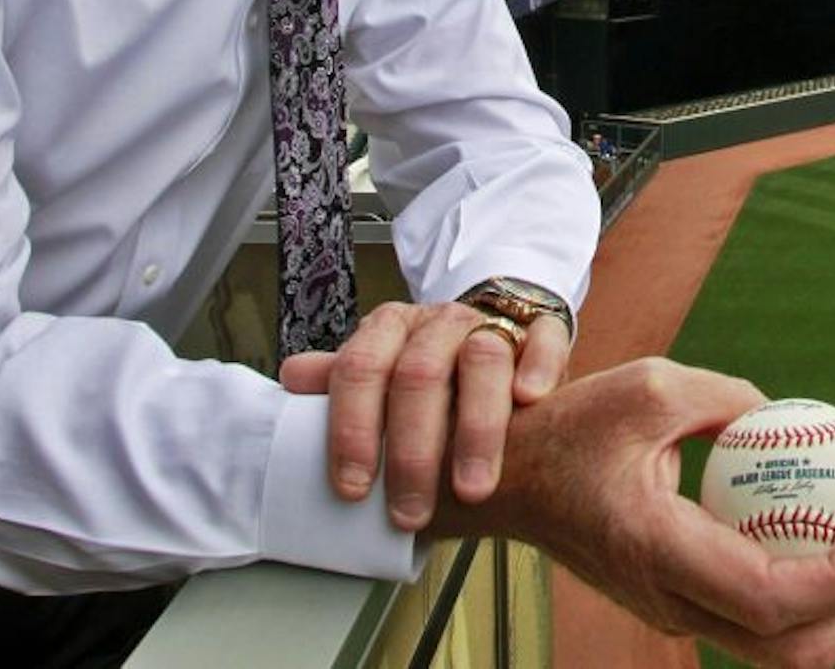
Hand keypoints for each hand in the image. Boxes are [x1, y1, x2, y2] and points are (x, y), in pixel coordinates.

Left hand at [277, 298, 570, 531]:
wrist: (496, 332)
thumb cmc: (433, 373)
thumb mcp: (383, 375)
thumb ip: (343, 382)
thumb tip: (291, 380)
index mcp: (390, 329)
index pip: (360, 369)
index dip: (352, 431)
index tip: (353, 490)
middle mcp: (439, 322)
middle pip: (419, 373)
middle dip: (412, 450)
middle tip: (410, 512)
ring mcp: (492, 322)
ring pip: (483, 358)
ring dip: (476, 428)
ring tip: (472, 487)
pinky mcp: (541, 328)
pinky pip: (544, 337)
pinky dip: (537, 366)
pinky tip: (529, 399)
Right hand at [437, 358, 834, 667]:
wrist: (510, 480)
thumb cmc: (573, 427)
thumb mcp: (651, 386)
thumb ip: (727, 399)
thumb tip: (794, 417)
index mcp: (658, 551)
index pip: (769, 597)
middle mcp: (667, 600)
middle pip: (785, 650)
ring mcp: (671, 612)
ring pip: (773, 650)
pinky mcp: (676, 605)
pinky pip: (754, 623)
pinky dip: (807, 603)